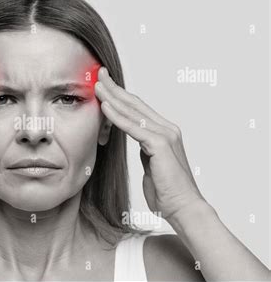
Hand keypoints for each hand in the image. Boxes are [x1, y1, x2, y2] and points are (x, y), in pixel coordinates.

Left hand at [94, 66, 204, 220]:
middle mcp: (166, 129)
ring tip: (97, 85)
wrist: (183, 208)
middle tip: (98, 73)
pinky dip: (118, 116)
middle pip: (135, 103)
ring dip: (113, 97)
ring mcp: (165, 135)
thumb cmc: (167, 190)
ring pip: (133, 111)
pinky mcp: (160, 145)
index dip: (120, 94)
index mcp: (164, 132)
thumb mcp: (151, 164)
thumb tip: (136, 142)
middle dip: (115, 88)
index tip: (105, 84)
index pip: (138, 108)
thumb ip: (145, 149)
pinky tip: (105, 106)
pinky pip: (134, 127)